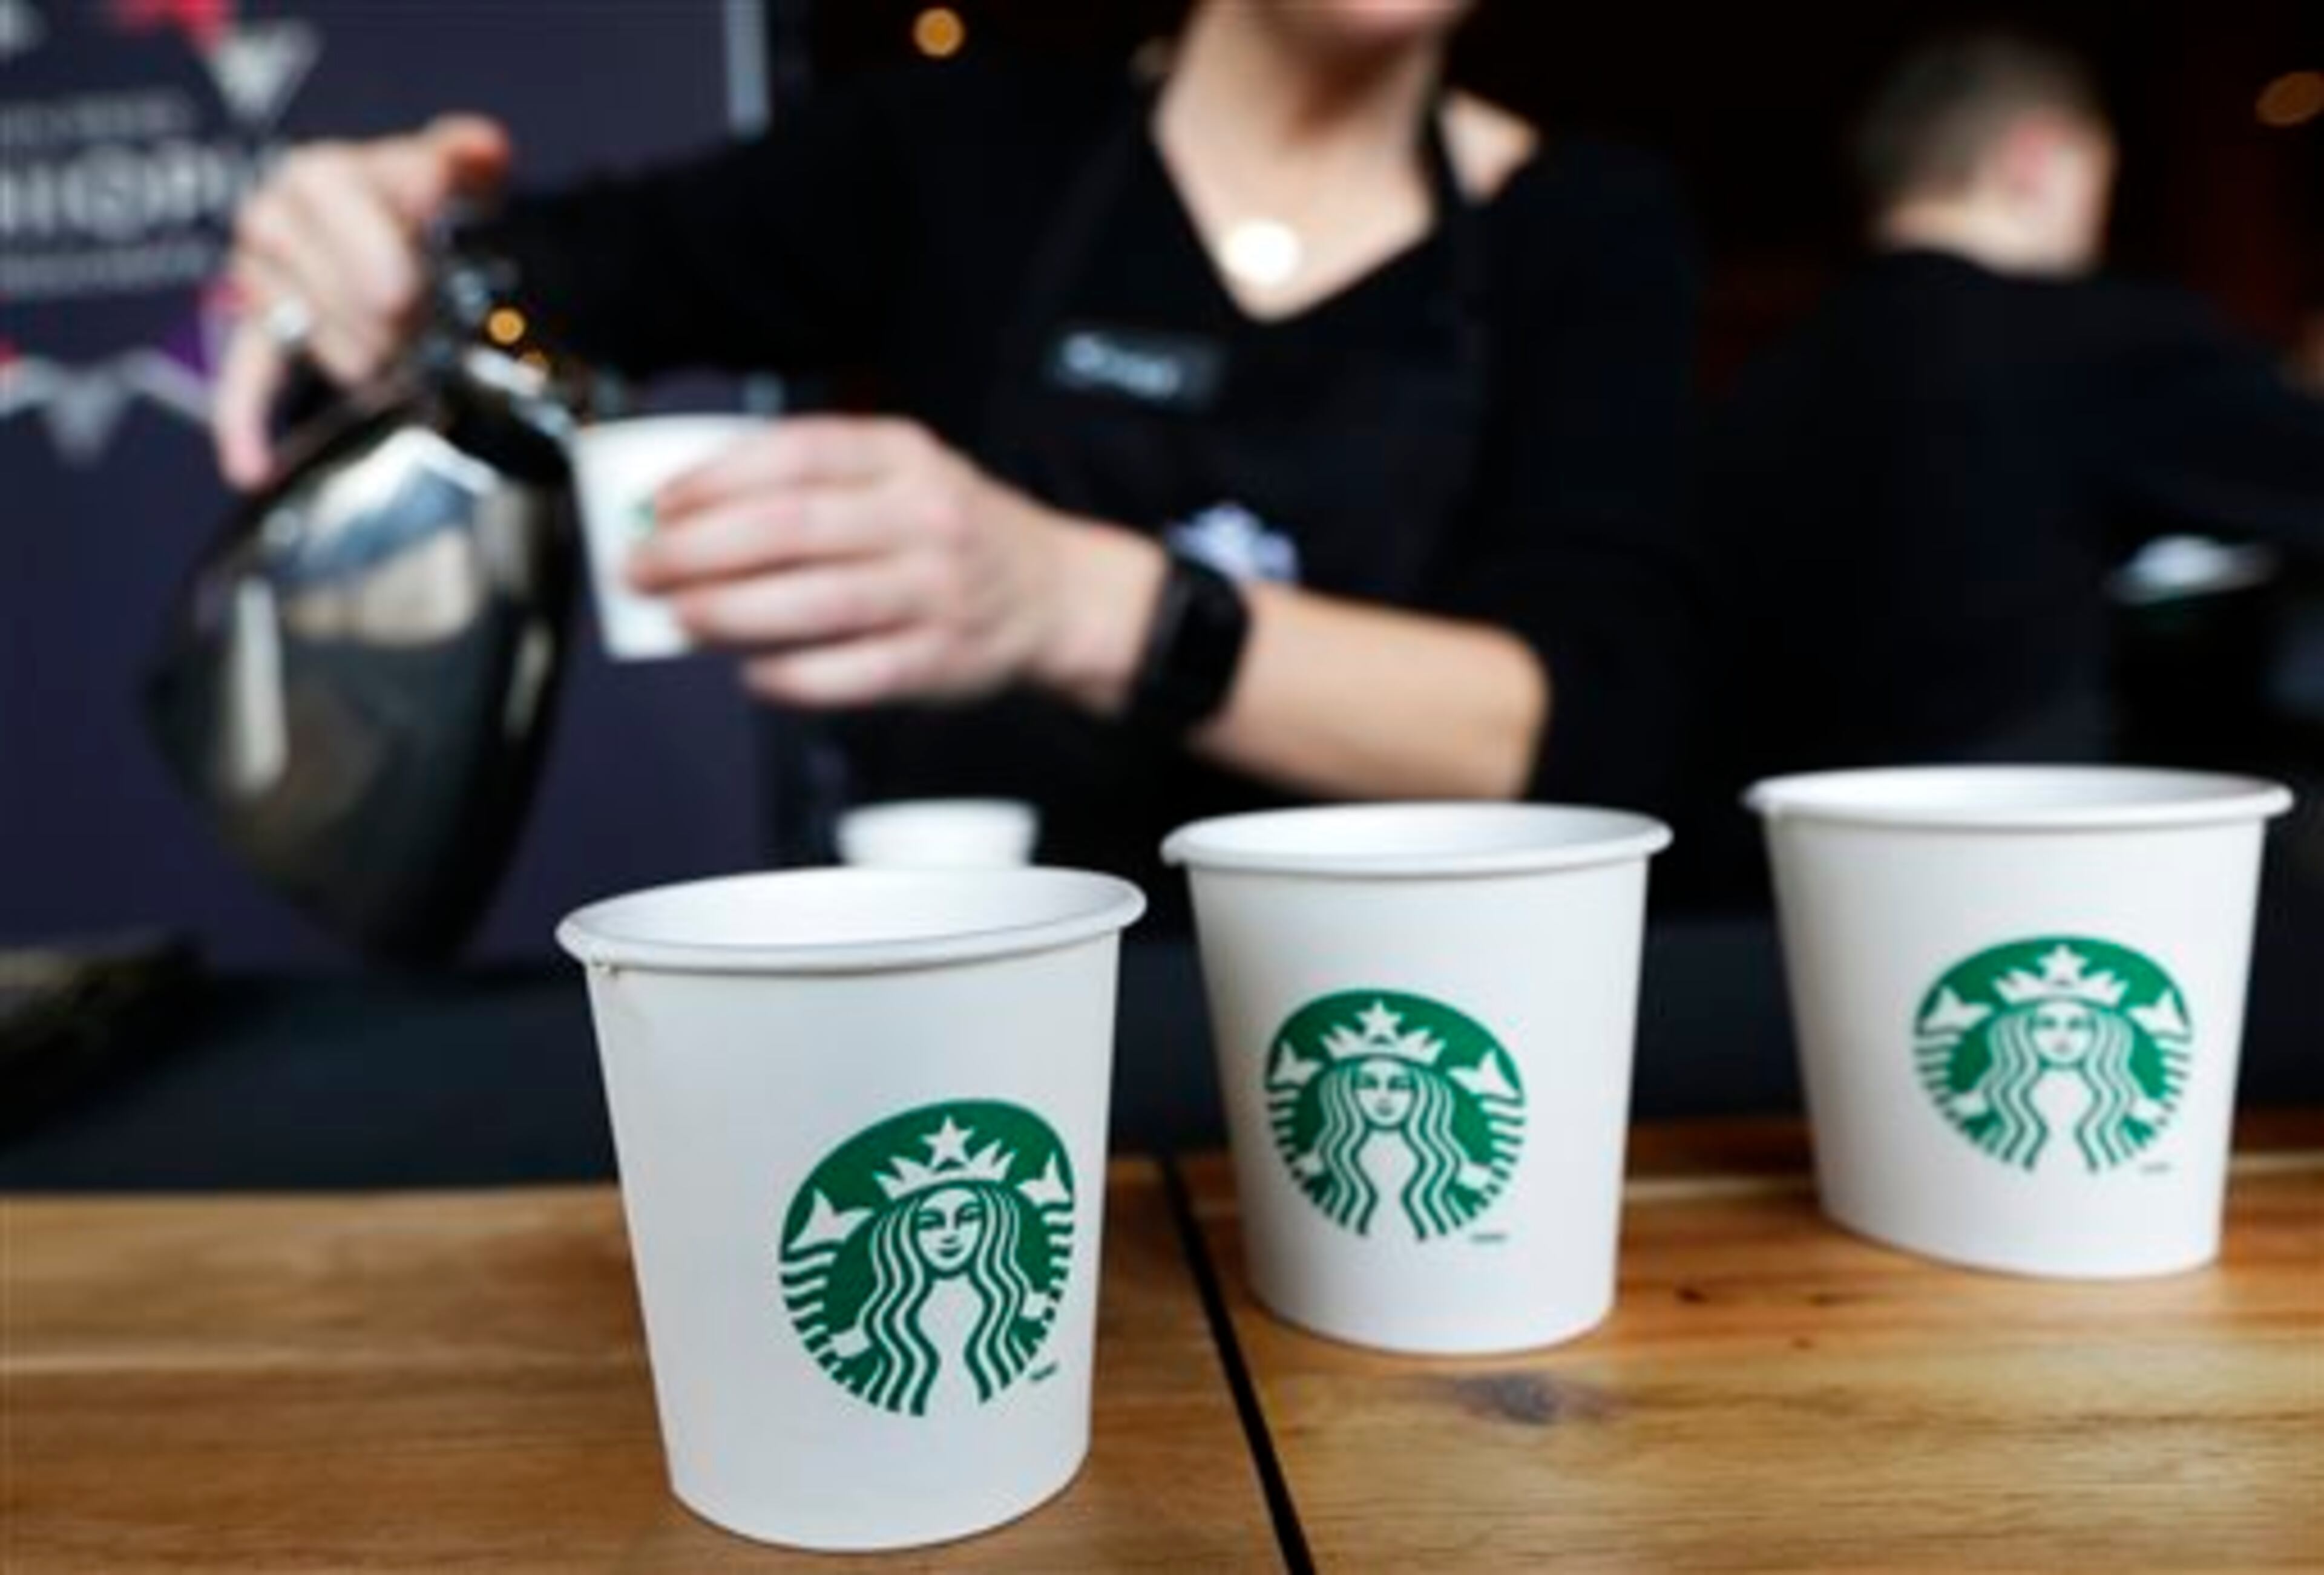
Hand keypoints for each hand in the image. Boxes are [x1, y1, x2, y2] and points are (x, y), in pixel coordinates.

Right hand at [212, 114, 512, 488]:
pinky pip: (245, 380)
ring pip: (309, 341)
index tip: (402, 290)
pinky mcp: (257, 334)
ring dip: (364, 360)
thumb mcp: (458, 165)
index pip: (330, 205)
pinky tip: (250, 466)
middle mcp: (278, 220)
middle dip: (390, 320)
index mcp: (321, 175)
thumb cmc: (433, 200)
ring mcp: (260, 280)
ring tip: (401, 358)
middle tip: (426, 330)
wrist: (402, 228)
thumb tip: (480, 152)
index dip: (370, 250)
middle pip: (329, 289)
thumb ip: (467, 154)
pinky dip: (245, 425)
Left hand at [631, 416, 1163, 709]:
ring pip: (816, 602)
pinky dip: (790, 677)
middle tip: (641, 568)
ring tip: (678, 616)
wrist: (1055, 592)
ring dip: (731, 612)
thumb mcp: (900, 473)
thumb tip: (686, 514)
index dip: (715, 479)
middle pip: (793, 527)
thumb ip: (814, 481)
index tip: (657, 506)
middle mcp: (924, 516)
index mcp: (903, 455)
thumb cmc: (950, 530)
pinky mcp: (939, 659)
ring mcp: (935, 590)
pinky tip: (748, 673)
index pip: (796, 454)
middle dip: (699, 549)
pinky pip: (852, 673)